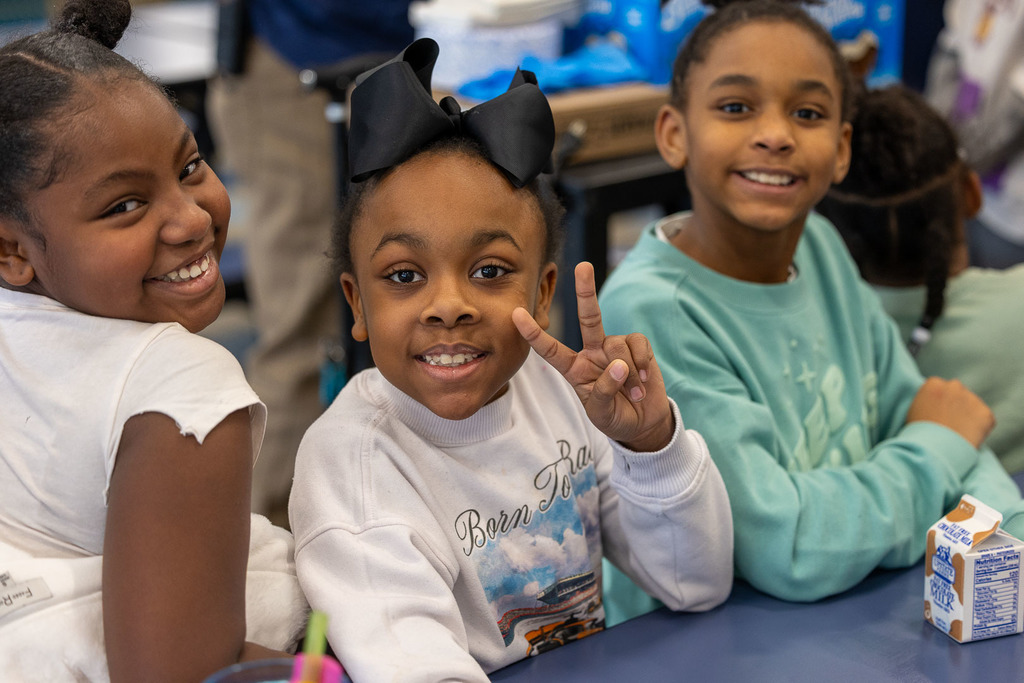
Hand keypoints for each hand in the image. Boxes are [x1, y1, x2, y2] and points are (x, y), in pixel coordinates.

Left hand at [512, 262, 673, 451]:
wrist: (643, 422)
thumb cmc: (614, 417)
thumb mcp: (601, 413)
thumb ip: (603, 391)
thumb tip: (618, 365)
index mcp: (574, 368)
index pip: (550, 349)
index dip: (534, 333)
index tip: (516, 315)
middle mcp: (592, 352)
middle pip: (589, 317)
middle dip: (586, 291)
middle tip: (583, 266)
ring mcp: (614, 347)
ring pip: (618, 345)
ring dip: (628, 373)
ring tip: (632, 393)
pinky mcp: (636, 346)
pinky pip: (638, 344)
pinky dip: (642, 362)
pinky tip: (643, 379)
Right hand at [905, 377, 994, 447]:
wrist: (934, 451)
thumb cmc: (919, 435)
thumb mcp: (913, 411)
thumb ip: (926, 401)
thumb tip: (934, 403)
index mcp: (933, 384)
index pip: (939, 386)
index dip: (938, 401)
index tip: (935, 413)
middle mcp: (954, 386)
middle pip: (957, 391)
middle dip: (955, 403)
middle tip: (949, 422)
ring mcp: (972, 399)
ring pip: (972, 404)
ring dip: (968, 414)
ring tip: (957, 433)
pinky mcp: (986, 414)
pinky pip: (985, 419)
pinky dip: (980, 428)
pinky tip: (967, 437)